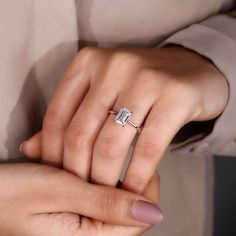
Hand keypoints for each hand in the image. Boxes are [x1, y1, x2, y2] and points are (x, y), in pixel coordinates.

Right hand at [0, 163, 160, 235]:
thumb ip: (105, 203)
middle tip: (101, 153)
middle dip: (117, 174)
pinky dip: (88, 173)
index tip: (138, 160)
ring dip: (100, 171)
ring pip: (111, 194)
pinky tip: (71, 166)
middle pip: (127, 204)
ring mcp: (83, 224)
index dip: (144, 187)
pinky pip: (95, 191)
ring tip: (77, 159)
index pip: (139, 218)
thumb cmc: (10, 194)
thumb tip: (152, 212)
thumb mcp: (58, 192)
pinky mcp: (77, 212)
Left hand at [21, 46, 227, 192]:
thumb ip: (68, 119)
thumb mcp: (101, 94)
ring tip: (107, 194)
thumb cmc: (141, 87)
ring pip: (110, 144)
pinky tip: (132, 189)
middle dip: (78, 173)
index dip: (53, 155)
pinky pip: (147, 148)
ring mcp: (146, 79)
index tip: (61, 178)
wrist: (191, 72)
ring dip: (105, 179)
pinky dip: (136, 176)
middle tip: (84, 191)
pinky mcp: (176, 96)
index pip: (57, 117)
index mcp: (88, 61)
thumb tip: (31, 149)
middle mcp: (114, 65)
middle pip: (81, 133)